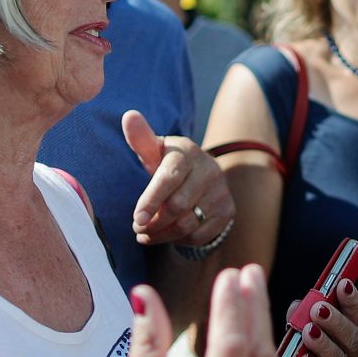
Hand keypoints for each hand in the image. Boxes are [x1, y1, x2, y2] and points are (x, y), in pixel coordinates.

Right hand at [106, 267, 279, 356]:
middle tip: (250, 271)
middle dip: (255, 309)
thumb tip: (145, 293)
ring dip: (263, 329)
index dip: (231, 308)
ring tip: (254, 292)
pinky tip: (257, 330)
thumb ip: (147, 344)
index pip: (231, 350)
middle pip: (259, 356)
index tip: (228, 275)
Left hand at [123, 110, 234, 246]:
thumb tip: (129, 116)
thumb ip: (141, 138)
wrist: (201, 175)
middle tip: (137, 227)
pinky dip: (179, 240)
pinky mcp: (227, 211)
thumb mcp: (154, 151)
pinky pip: (199, 236)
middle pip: (178, 206)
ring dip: (162, 235)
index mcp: (188, 152)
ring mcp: (221, 192)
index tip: (136, 219)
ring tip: (146, 234)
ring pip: (188, 225)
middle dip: (153, 222)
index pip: (169, 178)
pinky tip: (167, 234)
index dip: (151, 200)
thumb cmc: (167, 163)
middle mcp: (210, 169)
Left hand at [283, 278, 357, 356]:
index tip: (342, 283)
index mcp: (356, 340)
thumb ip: (300, 320)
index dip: (352, 300)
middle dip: (336, 321)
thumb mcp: (298, 338)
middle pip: (354, 338)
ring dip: (325, 344)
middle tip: (318, 308)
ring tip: (308, 332)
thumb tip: (300, 304)